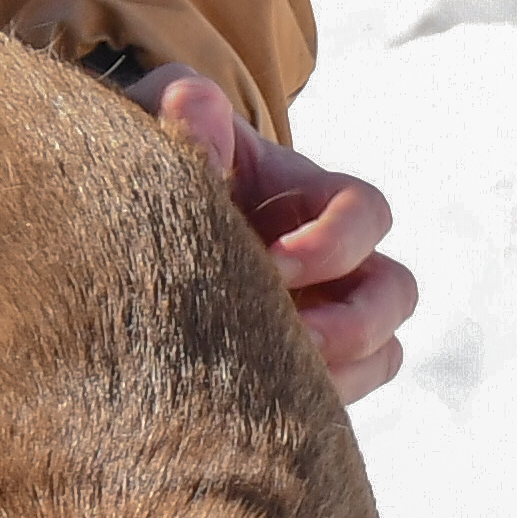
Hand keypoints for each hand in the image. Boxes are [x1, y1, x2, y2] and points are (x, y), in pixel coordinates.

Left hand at [138, 63, 414, 400]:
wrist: (122, 214)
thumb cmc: (153, 156)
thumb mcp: (159, 123)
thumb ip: (178, 109)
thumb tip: (196, 108)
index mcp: (306, 197)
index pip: (364, 212)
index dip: (336, 241)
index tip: (274, 262)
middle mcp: (329, 260)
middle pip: (394, 292)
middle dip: (354, 322)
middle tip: (291, 339)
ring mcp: (318, 315)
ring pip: (381, 352)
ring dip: (343, 373)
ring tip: (278, 385)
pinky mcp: (293, 365)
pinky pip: (339, 400)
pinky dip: (317, 408)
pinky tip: (261, 410)